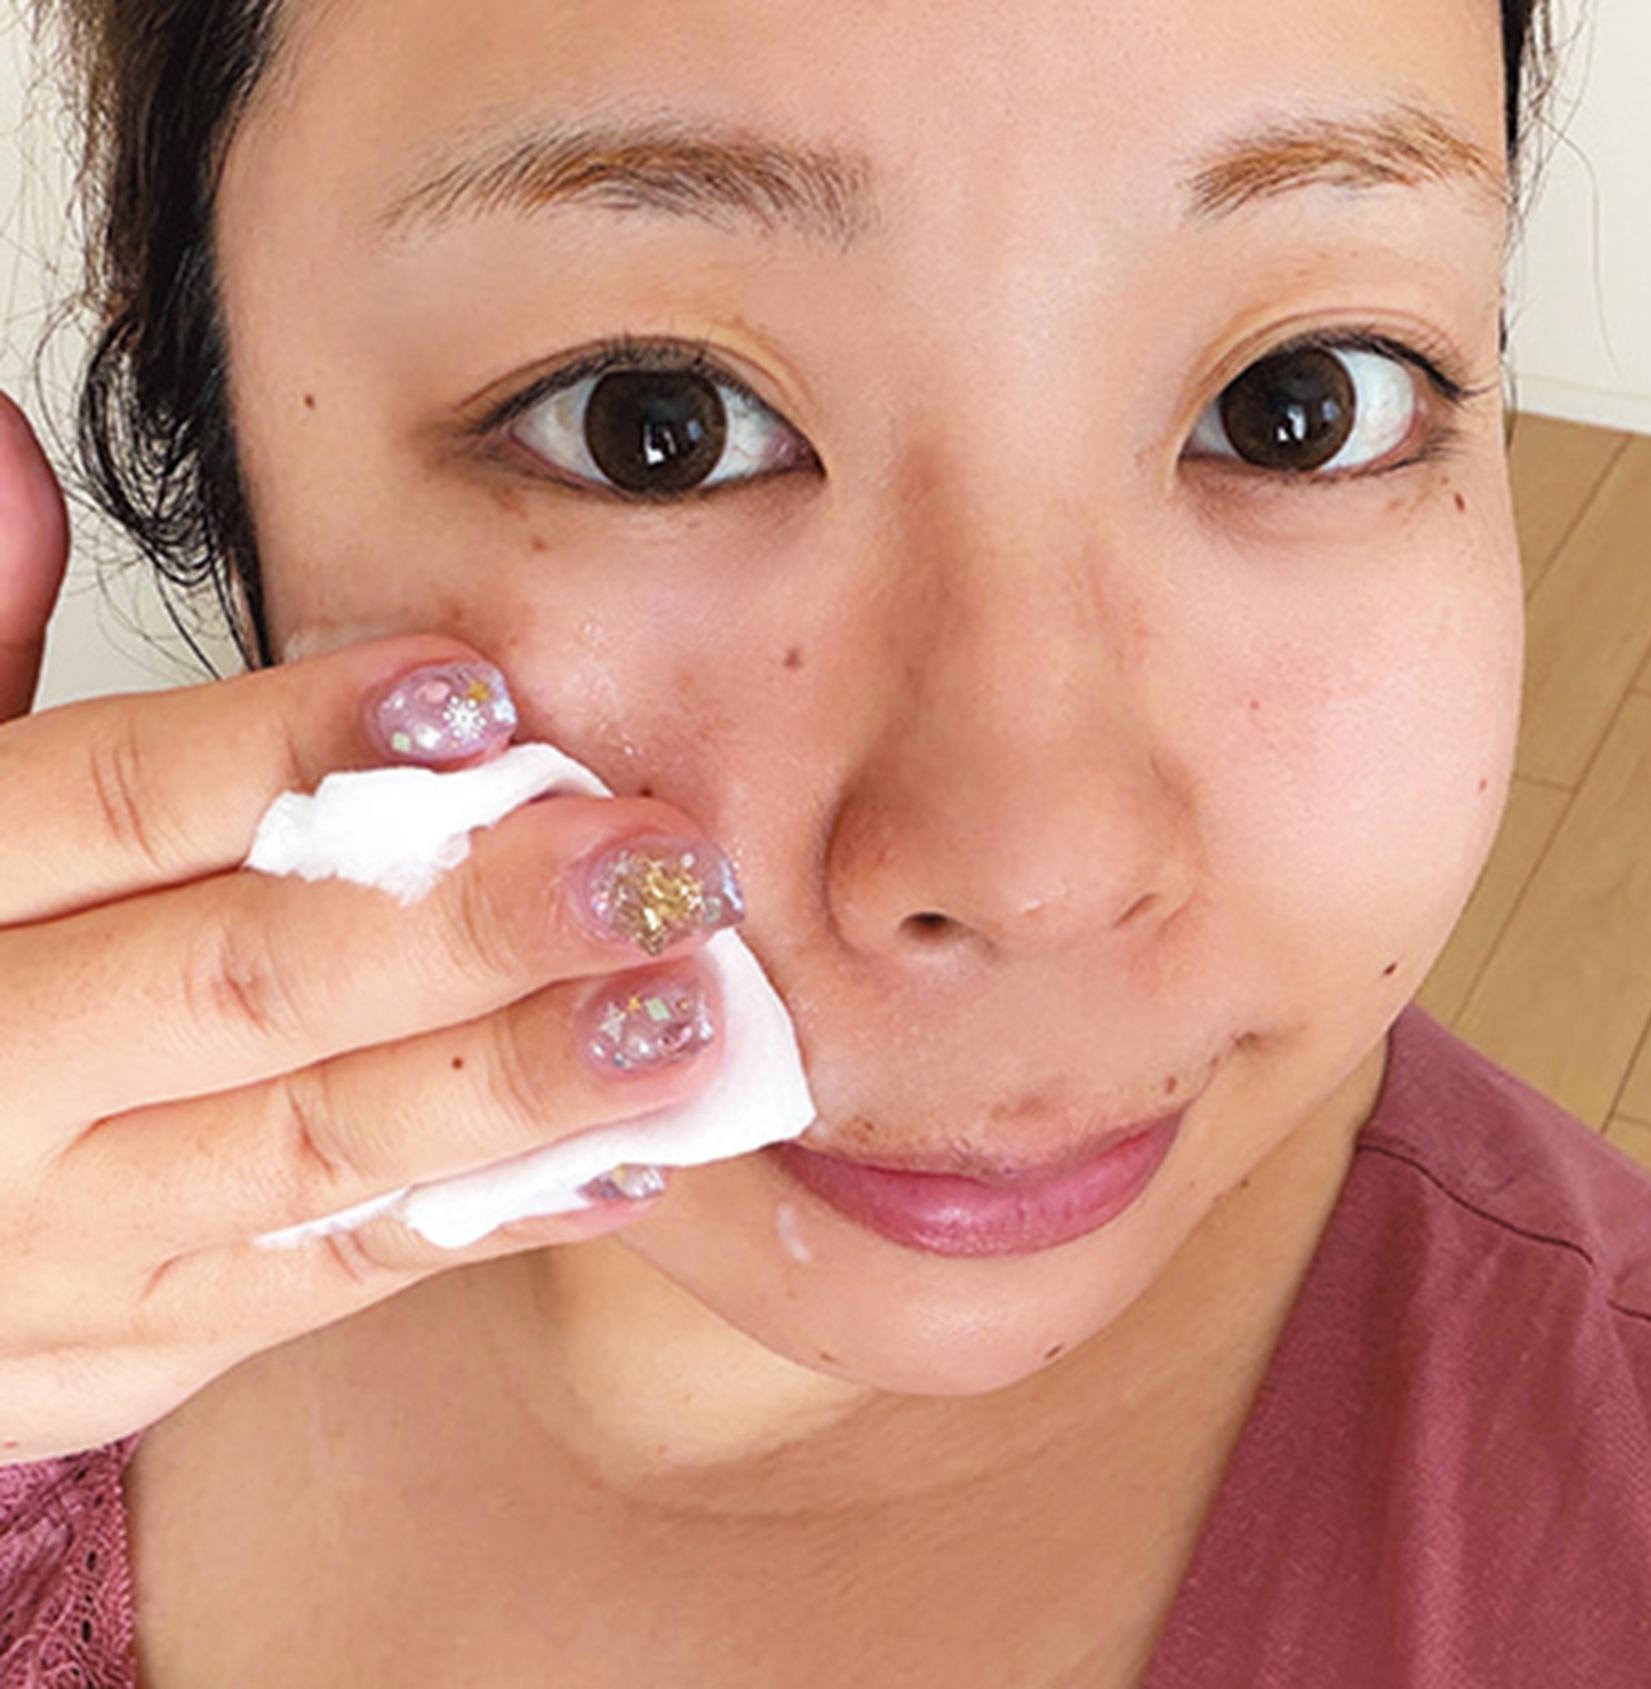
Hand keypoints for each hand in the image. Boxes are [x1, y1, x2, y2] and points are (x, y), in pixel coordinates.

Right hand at [0, 392, 731, 1463]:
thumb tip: (12, 445)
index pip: (121, 801)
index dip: (302, 744)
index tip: (482, 699)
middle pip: (249, 977)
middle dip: (470, 920)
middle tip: (656, 865)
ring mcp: (62, 1241)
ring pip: (317, 1143)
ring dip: (523, 1077)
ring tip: (687, 1011)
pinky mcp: (140, 1342)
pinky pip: (336, 1275)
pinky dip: (496, 1215)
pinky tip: (631, 1155)